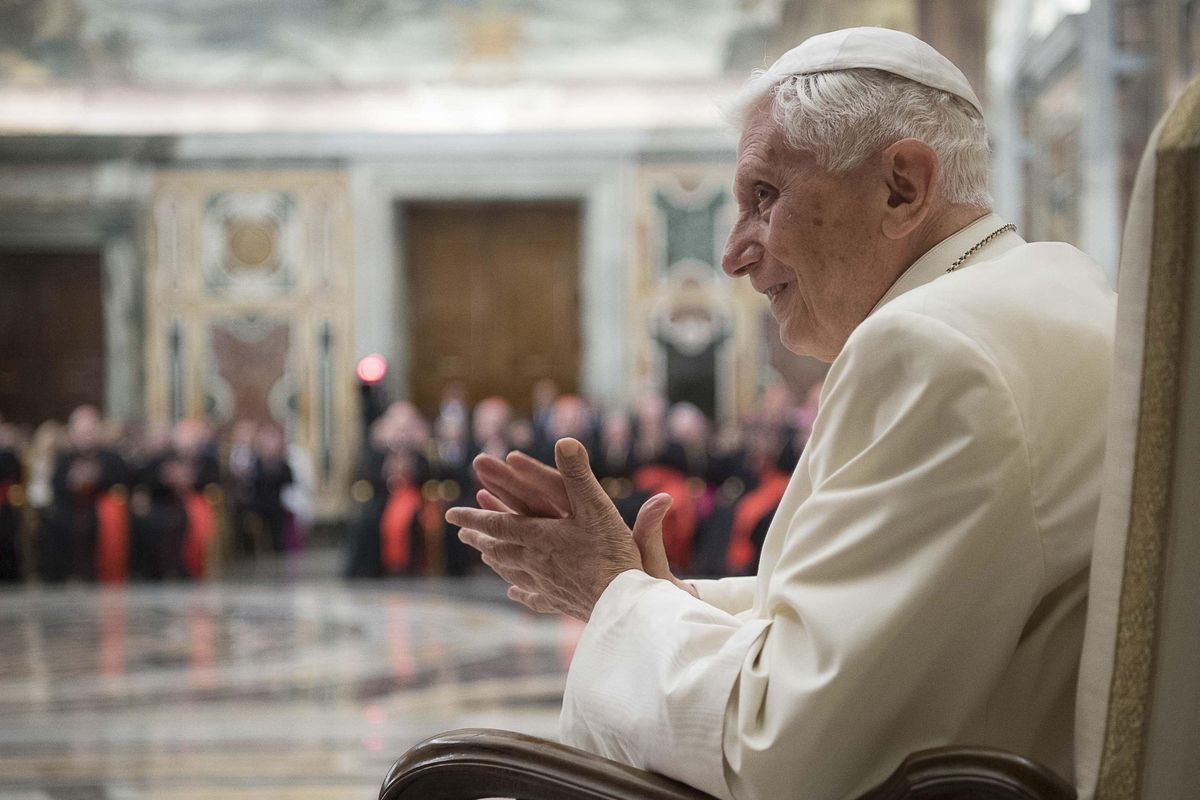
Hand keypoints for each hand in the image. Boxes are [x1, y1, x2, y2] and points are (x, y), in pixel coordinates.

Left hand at [448, 439, 656, 619]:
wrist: (620, 602)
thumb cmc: (610, 552)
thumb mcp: (597, 505)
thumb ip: (578, 473)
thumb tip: (564, 440)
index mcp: (538, 537)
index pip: (497, 524)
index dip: (473, 517)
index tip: (451, 513)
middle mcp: (534, 562)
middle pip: (498, 549)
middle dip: (479, 537)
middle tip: (462, 532)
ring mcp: (545, 585)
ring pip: (511, 571)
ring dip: (494, 560)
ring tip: (485, 556)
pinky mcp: (559, 602)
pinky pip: (533, 596)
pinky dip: (520, 592)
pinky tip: (514, 593)